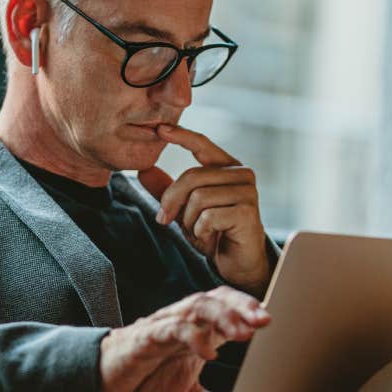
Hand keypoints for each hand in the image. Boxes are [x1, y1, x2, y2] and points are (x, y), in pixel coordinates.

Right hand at [99, 287, 270, 391]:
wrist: (103, 379)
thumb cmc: (143, 379)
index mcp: (198, 331)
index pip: (228, 308)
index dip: (250, 311)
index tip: (272, 323)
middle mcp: (184, 322)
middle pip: (217, 299)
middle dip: (243, 307)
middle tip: (265, 320)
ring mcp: (165, 326)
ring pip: (197, 306)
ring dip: (223, 316)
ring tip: (243, 331)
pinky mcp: (146, 337)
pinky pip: (172, 329)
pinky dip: (192, 337)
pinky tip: (208, 352)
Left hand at [138, 124, 270, 296]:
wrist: (237, 263)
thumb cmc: (214, 233)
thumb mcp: (184, 209)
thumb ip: (167, 190)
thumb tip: (143, 170)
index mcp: (226, 167)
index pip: (202, 144)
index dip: (181, 135)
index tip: (159, 129)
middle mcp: (241, 174)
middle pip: (192, 177)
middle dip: (172, 201)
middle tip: (164, 220)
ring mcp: (247, 191)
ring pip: (198, 198)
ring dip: (189, 221)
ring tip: (199, 232)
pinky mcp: (247, 211)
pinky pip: (208, 216)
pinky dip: (201, 232)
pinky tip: (211, 238)